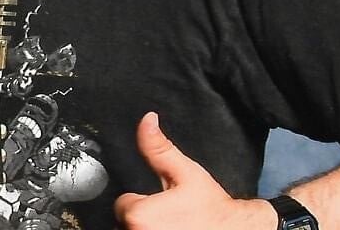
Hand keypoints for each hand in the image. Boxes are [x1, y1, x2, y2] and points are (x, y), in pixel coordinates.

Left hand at [114, 112, 276, 228]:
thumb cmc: (215, 210)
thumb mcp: (187, 173)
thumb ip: (159, 149)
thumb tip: (147, 121)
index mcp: (139, 215)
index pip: (124, 203)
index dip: (145, 200)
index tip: (164, 204)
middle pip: (128, 221)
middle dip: (147, 217)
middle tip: (172, 216)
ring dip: (151, 228)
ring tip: (176, 226)